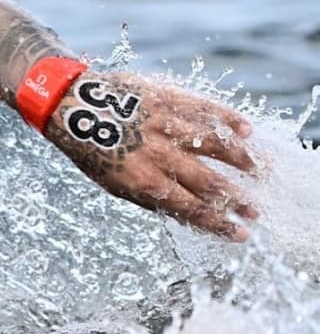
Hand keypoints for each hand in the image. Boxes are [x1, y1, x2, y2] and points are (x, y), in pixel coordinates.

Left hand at [44, 72, 259, 240]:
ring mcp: (165, 125)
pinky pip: (204, 108)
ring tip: (262, 171)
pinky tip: (247, 131)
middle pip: (207, 181)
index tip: (240, 234)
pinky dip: (227, 119)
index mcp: (142, 181)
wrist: (70, 107)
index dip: (218, 223)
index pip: (190, 208)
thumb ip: (151, 197)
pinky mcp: (167, 99)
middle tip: (256, 211)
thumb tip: (187, 215)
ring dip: (242, 160)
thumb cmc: (92, 152)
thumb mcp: (114, 184)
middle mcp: (157, 155)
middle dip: (235, 199)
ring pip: (213, 144)